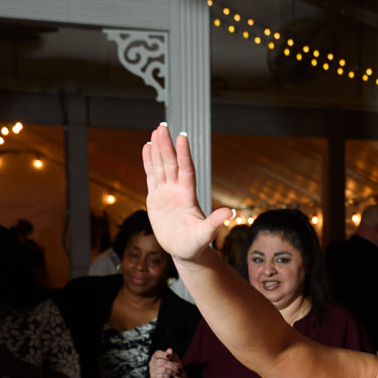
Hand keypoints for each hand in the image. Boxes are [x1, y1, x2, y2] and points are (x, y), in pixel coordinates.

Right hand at [142, 125, 233, 261]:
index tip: (182, 137)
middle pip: (171, 163)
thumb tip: (231, 213)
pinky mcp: (156, 198)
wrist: (184, 251)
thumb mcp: (205, 235)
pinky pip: (151, 176)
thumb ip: (215, 222)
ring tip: (155, 131)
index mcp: (188, 196)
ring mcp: (166, 193)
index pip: (186, 170)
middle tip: (162, 126)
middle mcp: (177, 190)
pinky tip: (147, 148)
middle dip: (167, 145)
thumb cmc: (196, 245)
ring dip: (158, 149)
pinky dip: (148, 162)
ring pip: (161, 166)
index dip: (183, 154)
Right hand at [149, 348, 185, 377]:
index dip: (163, 354)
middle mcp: (152, 363)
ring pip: (163, 370)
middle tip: (177, 368)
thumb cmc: (174, 367)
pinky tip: (169, 376)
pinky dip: (168, 377)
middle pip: (162, 362)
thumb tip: (169, 350)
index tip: (169, 356)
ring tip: (174, 373)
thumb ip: (171, 355)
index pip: (157, 354)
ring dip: (171, 372)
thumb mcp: (174, 359)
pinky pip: (161, 377)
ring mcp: (151, 371)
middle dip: (172, 366)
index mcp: (156, 356)